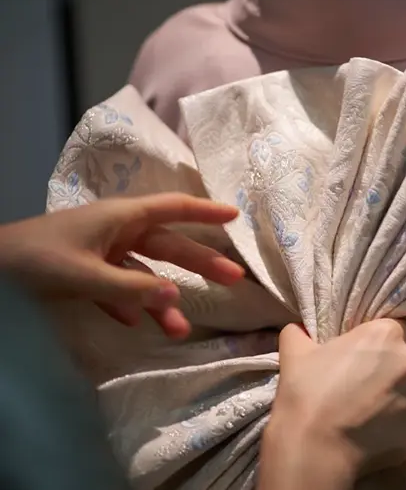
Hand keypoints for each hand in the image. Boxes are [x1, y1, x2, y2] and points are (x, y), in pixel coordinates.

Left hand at [0, 193, 244, 338]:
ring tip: (180, 330)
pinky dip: (129, 304)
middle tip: (234, 279)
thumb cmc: (35, 260)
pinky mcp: (84, 273)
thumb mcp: (84, 275)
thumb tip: (177, 297)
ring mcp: (100, 252)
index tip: (236, 216)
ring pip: (144, 274)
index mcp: (120, 218)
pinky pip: (118, 288)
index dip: (205, 212)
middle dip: (200, 263)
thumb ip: (131, 288)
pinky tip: (136, 324)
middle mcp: (116, 231)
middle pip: (167, 245)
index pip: (173, 209)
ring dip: (162, 300)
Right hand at [260, 320, 405, 489]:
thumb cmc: (307, 393)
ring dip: (393, 397)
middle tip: (359, 386)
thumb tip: (299, 329)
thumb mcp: (295, 351)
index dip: (377, 344)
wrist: (315, 451)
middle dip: (388, 369)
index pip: (394, 329)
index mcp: (386, 334)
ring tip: (364, 413)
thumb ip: (300, 332)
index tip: (360, 358)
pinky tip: (370, 431)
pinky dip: (395, 424)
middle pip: (404, 360)